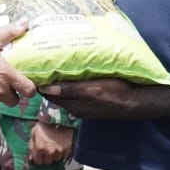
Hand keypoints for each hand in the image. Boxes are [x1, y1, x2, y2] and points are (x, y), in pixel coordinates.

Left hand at [28, 123, 74, 163]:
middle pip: (47, 162)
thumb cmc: (43, 126)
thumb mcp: (33, 134)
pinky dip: (61, 153)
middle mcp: (49, 152)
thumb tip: (31, 158)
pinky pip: (63, 156)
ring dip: (54, 156)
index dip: (39, 159)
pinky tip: (60, 145)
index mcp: (39, 148)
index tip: (40, 155)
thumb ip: (32, 147)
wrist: (57, 119)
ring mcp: (59, 151)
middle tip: (47, 151)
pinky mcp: (67, 149)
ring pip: (56, 160)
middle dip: (46, 158)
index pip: (38, 162)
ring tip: (54, 147)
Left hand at [39, 77, 169, 119]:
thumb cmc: (117, 92)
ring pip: (63, 94)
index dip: (39, 81)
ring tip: (51, 65)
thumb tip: (45, 89)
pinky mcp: (89, 106)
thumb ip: (70, 90)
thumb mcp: (93, 89)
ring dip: (56, 82)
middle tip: (39, 62)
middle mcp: (75, 107)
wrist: (137, 101)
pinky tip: (68, 75)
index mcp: (74, 104)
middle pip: (54, 93)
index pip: (48, 93)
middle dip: (46, 80)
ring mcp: (82, 107)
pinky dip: (66, 87)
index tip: (32, 67)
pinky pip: (72, 96)